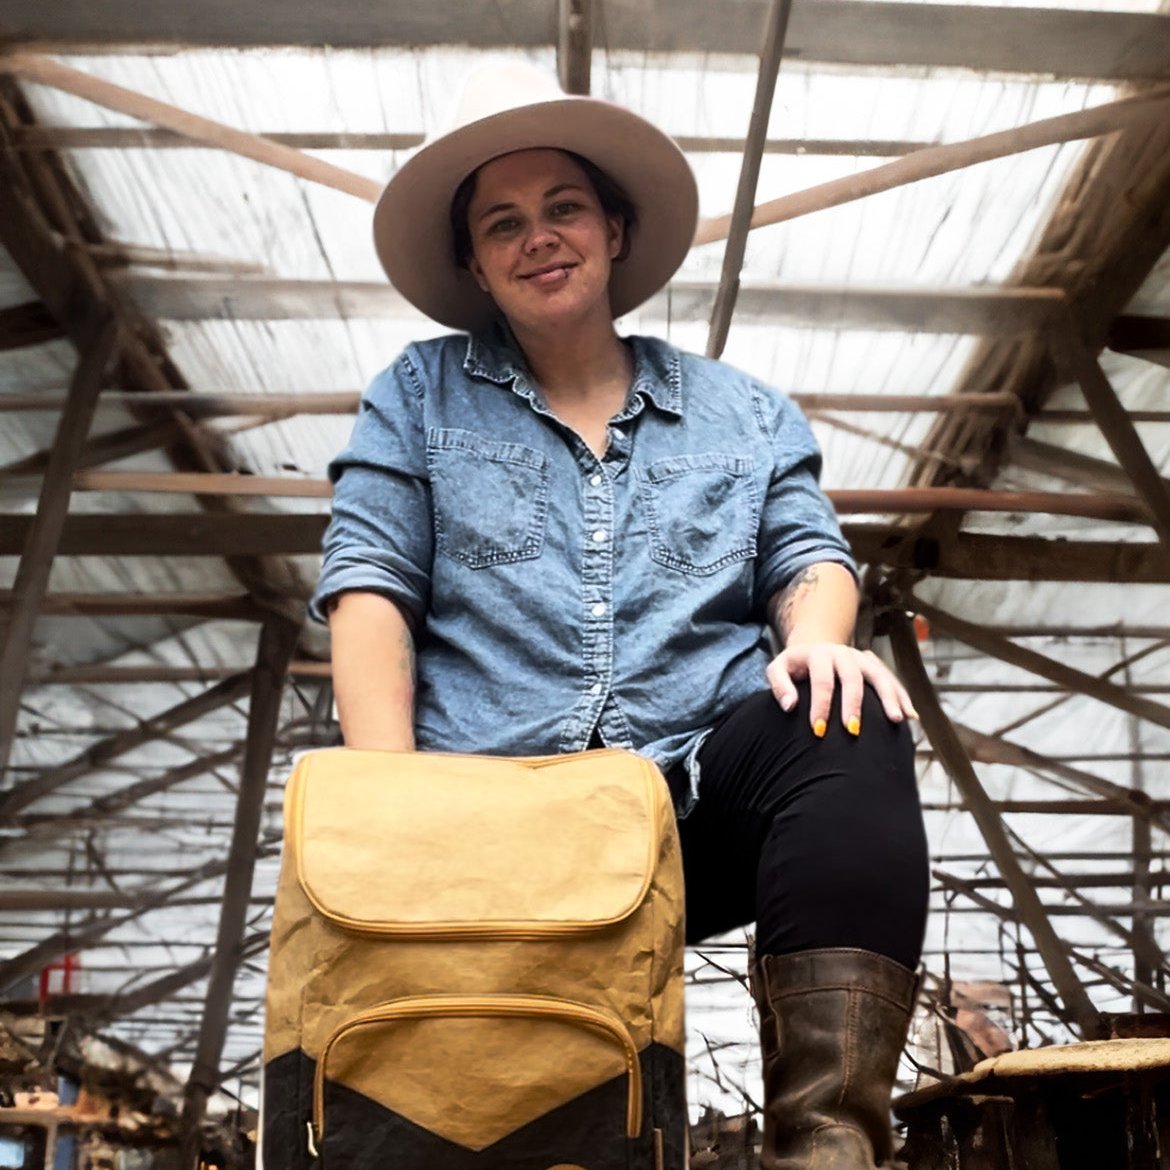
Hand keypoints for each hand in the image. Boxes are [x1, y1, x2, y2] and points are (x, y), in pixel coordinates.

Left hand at [765, 643, 917, 737]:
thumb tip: (790, 706)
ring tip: (896, 720)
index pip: (821, 680)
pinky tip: (911, 717)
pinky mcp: (875, 667)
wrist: (816, 648)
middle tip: (852, 731)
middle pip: (852, 678)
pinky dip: (902, 697)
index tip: (818, 730)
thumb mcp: (778, 669)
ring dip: (889, 698)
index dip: (821, 705)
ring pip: (879, 676)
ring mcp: (863, 659)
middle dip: (853, 705)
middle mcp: (844, 654)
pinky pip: (892, 681)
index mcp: (819, 654)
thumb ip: (779, 685)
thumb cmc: (794, 667)